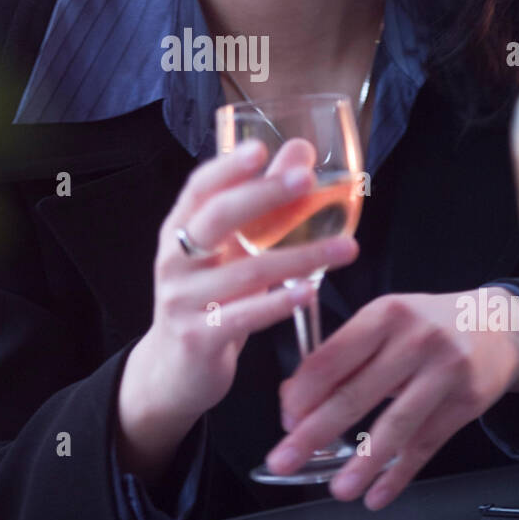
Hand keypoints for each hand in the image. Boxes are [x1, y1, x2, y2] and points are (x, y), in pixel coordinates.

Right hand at [119, 138, 358, 440]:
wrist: (172, 371)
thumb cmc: (208, 299)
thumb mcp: (230, 251)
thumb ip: (264, 204)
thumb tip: (300, 151)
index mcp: (179, 230)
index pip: (199, 188)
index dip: (228, 167)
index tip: (260, 148)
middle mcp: (175, 259)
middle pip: (217, 218)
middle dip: (264, 196)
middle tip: (308, 180)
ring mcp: (183, 300)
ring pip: (246, 271)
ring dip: (299, 257)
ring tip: (345, 247)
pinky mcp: (198, 337)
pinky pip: (243, 317)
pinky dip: (278, 303)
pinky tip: (310, 292)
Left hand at [267, 287, 518, 508]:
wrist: (496, 324)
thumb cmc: (427, 324)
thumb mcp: (384, 322)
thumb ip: (342, 356)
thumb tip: (293, 399)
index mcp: (384, 314)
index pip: (332, 358)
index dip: (303, 394)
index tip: (285, 421)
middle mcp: (415, 339)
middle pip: (356, 394)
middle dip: (314, 433)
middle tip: (284, 461)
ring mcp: (444, 371)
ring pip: (395, 426)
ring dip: (362, 463)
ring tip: (338, 490)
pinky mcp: (466, 402)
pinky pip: (426, 445)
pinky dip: (400, 473)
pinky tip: (378, 494)